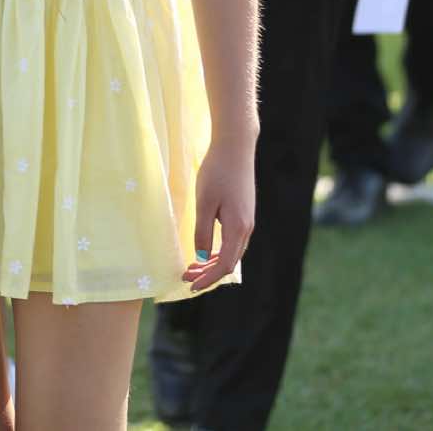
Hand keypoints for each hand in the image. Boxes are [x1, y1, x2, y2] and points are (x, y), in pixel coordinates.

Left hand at [184, 135, 255, 291]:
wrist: (235, 147)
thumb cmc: (217, 172)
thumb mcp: (204, 203)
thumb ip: (203, 232)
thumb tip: (200, 257)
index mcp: (238, 228)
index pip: (224, 265)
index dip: (207, 278)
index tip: (190, 286)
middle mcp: (246, 228)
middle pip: (229, 262)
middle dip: (208, 273)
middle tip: (185, 277)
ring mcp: (247, 220)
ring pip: (231, 252)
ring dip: (212, 262)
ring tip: (192, 266)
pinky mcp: (244, 212)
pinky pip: (233, 241)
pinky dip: (219, 250)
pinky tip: (206, 249)